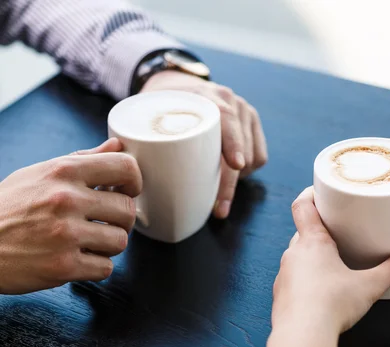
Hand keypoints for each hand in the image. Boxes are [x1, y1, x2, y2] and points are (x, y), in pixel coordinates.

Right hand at [0, 138, 141, 293]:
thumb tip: (117, 144)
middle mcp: (66, 200)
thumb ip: (83, 160)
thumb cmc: (6, 207)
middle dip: (120, 219)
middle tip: (103, 222)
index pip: (125, 166)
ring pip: (120, 241)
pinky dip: (95, 267)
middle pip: (127, 209)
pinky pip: (106, 268)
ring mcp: (66, 234)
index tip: (126, 191)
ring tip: (87, 241)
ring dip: (108, 245)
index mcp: (63, 171)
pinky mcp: (62, 266)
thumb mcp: (39, 174)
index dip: (134, 181)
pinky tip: (77, 258)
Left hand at [140, 70, 267, 218]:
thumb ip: (134, 138)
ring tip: (217, 196)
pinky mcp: (252, 124)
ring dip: (238, 180)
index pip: (227, 119)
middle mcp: (232, 102)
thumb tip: (117, 185)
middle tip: (218, 209)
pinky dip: (248, 170)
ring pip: (253, 155)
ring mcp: (245, 112)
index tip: (234, 166)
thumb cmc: (159, 101)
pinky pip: (259, 155)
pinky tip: (230, 177)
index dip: (233, 143)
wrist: (175, 81)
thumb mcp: (146, 110)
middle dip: (231, 183)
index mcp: (207, 96)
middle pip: (241, 147)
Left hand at [273, 187, 389, 334]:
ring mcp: (284, 275)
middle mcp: (294, 254)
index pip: (302, 205)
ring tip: (334, 260)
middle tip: (340, 229)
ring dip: (313, 255)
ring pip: (298, 255)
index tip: (322, 191)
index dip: (310, 194)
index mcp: (312, 242)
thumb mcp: (369, 285)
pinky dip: (306, 278)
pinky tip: (321, 289)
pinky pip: (294, 278)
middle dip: (321, 229)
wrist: (302, 338)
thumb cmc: (332, 306)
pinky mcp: (281, 295)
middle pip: (304, 231)